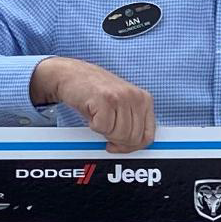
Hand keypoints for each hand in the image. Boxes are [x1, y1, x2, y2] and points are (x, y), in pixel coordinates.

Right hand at [29, 57, 155, 152]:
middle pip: (133, 138)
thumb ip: (132, 123)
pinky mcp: (105, 99)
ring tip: (99, 117)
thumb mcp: (121, 106)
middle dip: (117, 141)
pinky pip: (103, 128)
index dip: (133, 147)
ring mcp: (121, 97)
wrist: (72, 74)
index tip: (120, 146)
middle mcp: (136, 97)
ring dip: (105, 132)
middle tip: (106, 131)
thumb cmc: (95, 92)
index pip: (148, 135)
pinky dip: (94, 125)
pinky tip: (92, 112)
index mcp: (144, 100)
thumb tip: (134, 146)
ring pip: (119, 135)